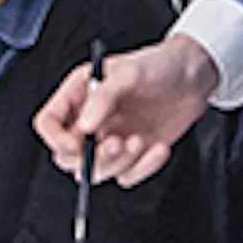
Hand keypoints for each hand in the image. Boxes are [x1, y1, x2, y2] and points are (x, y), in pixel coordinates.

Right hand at [37, 33, 218, 188]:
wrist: (193, 77)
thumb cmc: (160, 65)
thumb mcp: (130, 73)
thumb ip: (104, 98)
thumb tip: (85, 125)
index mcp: (79, 95)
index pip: (49, 122)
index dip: (55, 138)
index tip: (76, 145)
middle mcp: (90, 120)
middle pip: (67, 156)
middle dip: (91, 157)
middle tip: (114, 144)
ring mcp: (109, 140)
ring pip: (96, 171)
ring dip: (118, 163)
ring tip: (139, 141)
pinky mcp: (131, 155)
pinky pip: (126, 176)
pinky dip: (143, 168)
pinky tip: (157, 148)